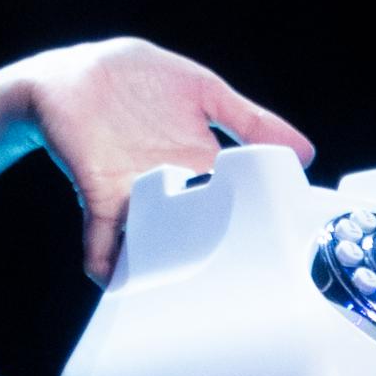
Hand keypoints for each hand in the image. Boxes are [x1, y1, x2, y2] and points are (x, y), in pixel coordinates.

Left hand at [13, 37, 314, 283]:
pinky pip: (103, 236)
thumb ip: (250, 120)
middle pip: (199, 233)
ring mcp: (136, 194)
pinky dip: (106, 261)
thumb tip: (305, 152)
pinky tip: (112, 280)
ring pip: (156, 244)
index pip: (237, 201)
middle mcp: (173, 186)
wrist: (71, 75)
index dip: (256, 225)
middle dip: (214, 263)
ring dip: (164, 271)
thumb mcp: (203, 90)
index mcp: (202, 163)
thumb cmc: (136, 79)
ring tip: (182, 300)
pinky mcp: (99, 194)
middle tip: (237, 290)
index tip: (283, 255)